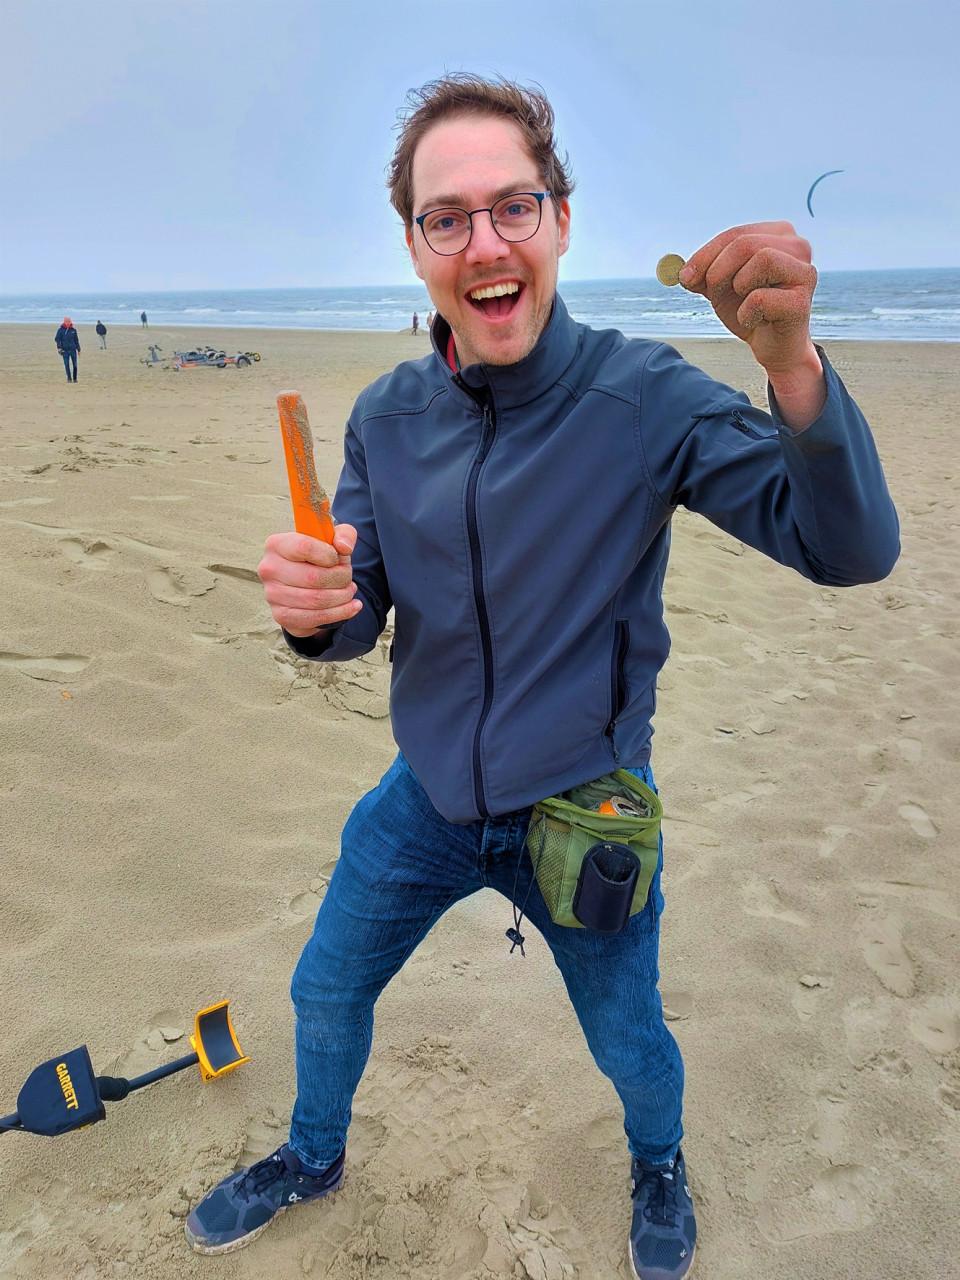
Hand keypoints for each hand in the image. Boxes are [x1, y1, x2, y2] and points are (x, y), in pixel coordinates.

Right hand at [258, 524, 361, 636]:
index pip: (304, 547)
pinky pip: (315, 618)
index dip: (329, 555)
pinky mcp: (281, 616)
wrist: (306, 583)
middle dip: (340, 579)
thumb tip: (344, 547)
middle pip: (313, 577)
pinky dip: (339, 613)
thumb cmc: (320, 557)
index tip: (339, 558)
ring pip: (317, 600)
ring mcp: (272, 594)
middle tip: (348, 578)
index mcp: (276, 544)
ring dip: (342, 597)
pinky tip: (352, 607)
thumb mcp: (334, 539)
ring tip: (349, 591)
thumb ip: (344, 534)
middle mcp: (269, 569)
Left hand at [680, 222, 817, 376]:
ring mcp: (804, 272)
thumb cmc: (753, 311)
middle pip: (745, 244)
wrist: (774, 346)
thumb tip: (683, 272)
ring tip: (744, 305)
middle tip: (712, 293)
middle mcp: (797, 247)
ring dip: (738, 287)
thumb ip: (703, 274)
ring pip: (761, 259)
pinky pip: (761, 298)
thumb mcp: (722, 287)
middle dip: (718, 270)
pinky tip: (756, 321)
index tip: (685, 277)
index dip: (705, 254)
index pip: (735, 234)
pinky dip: (747, 313)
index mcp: (778, 235)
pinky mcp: (801, 301)